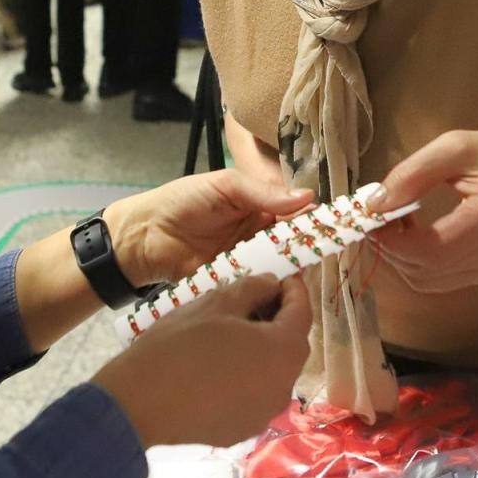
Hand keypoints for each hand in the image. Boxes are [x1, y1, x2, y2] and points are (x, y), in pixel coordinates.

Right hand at [93, 274, 311, 447]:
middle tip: (254, 300)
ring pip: (272, 372)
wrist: (139, 404)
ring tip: (232, 333)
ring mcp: (264, 414)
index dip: (294, 290)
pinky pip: (253, 395)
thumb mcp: (217, 303)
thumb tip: (272, 284)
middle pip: (290, 345)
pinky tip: (219, 367)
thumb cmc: (180, 345)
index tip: (282, 275)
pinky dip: (246, 376)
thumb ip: (254, 288)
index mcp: (284, 352)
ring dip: (261, 349)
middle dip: (278, 319)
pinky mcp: (242, 430)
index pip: (302, 312)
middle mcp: (284, 388)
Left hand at [104, 171, 313, 286]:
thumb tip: (308, 196)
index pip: (294, 210)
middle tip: (319, 253)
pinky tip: (280, 291)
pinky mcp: (236, 283)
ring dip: (288, 269)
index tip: (334, 226)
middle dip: (305, 247)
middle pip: (291, 242)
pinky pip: (258, 286)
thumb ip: (262, 193)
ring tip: (301, 273)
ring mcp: (248, 260)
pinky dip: (268, 288)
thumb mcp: (224, 186)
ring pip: (278, 266)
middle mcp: (258, 233)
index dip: (313, 218)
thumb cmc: (182, 201)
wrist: (144, 237)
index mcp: (258, 204)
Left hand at [367, 131, 477, 293]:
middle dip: (390, 247)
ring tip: (399, 219)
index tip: (371, 215)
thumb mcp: (458, 147)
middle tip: (379, 213)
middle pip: (424, 271)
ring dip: (400, 255)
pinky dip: (417, 261)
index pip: (430, 250)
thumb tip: (374, 204)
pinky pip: (438, 280)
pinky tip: (418, 232)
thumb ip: (414, 173)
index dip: (392, 240)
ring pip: (426, 281)